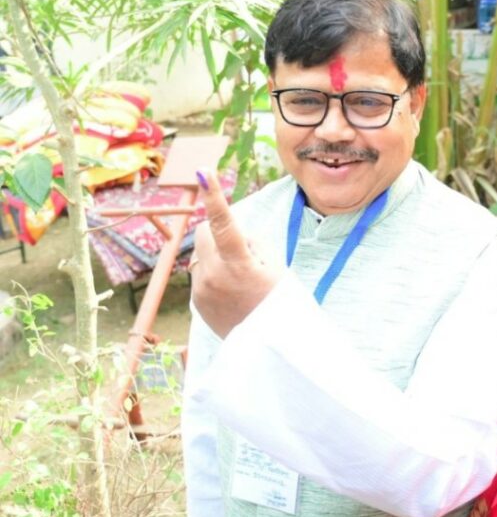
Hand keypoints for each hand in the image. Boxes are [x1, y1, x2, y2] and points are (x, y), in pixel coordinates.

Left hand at [190, 169, 280, 337]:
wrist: (269, 347)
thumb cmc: (279, 303)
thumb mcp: (276, 268)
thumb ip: (252, 243)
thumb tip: (231, 233)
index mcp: (239, 264)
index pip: (224, 222)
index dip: (214, 195)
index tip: (204, 170)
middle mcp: (214, 275)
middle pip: (204, 232)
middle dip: (218, 232)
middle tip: (245, 252)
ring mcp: (202, 289)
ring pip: (201, 253)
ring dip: (216, 255)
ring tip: (240, 279)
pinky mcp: (196, 300)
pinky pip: (200, 273)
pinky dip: (213, 274)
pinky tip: (232, 292)